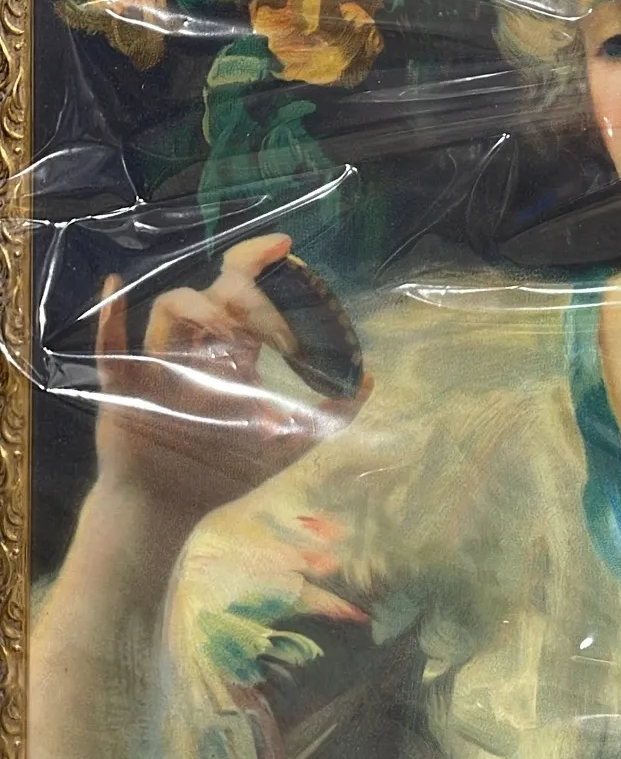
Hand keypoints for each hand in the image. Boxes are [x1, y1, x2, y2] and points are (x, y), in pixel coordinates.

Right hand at [93, 233, 368, 528]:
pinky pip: (111, 348)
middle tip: (271, 318)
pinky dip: (111, 319)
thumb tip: (371, 380)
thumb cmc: (218, 474)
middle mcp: (197, 353)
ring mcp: (158, 365)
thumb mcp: (284, 447)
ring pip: (170, 311)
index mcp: (231, 359)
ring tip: (233, 337)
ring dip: (202, 310)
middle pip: (214, 296)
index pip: (247, 301)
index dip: (263, 269)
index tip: (287, 249)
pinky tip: (115, 290)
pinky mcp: (124, 387)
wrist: (170, 509)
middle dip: (244, 293)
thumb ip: (328, 417)